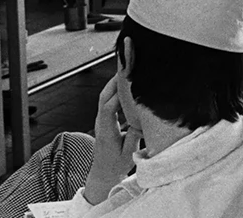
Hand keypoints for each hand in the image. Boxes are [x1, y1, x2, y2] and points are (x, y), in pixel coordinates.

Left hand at [84, 78, 142, 204]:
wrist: (103, 174)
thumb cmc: (116, 166)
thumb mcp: (129, 154)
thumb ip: (134, 137)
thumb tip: (141, 120)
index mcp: (106, 132)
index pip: (108, 109)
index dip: (118, 96)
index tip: (130, 85)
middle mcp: (101, 124)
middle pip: (103, 97)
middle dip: (113, 82)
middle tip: (126, 68)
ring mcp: (101, 121)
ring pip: (104, 97)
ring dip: (114, 84)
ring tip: (127, 71)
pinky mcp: (104, 121)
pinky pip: (108, 101)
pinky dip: (116, 91)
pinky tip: (127, 86)